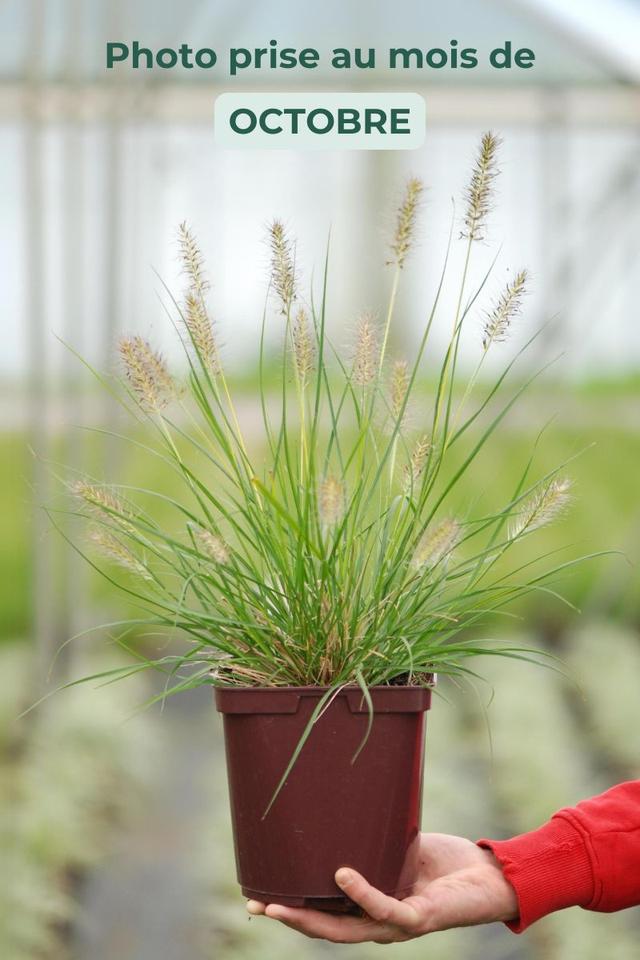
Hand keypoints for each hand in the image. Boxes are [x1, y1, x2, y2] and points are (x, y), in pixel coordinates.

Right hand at [246, 833, 518, 942]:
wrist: (490, 877)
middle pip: (324, 929)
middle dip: (288, 918)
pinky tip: (342, 875)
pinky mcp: (418, 918)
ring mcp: (396, 924)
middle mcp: (378, 922)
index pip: (323, 913)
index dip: (291, 907)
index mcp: (369, 907)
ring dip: (310, 919)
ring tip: (280, 903)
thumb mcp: (398, 846)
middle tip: (255, 903)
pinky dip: (361, 892)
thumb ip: (373, 836)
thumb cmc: (445, 862)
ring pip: (345, 929)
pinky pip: (384, 907)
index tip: (257, 892)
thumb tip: (344, 799)